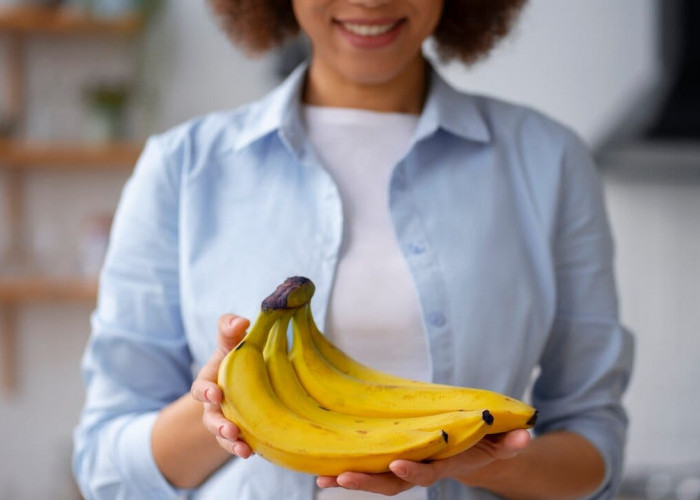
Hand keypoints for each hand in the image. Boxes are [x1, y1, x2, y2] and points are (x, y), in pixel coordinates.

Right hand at [191, 314, 252, 457]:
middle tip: (229, 429)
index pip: (201, 389)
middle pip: (211, 419)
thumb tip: (240, 321)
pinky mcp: (242, 434)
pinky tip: (253, 452)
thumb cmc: (236, 358)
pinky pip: (239, 445)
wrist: (248, 379)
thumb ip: (230, 329)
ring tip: (242, 448)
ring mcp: (227, 422)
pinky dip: (244, 449)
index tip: (215, 394)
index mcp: (211, 382)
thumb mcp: (231, 342)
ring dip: (231, 442)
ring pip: (224, 436)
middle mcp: (215, 406)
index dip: (206, 392)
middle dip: (218, 425)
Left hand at [316, 429, 530, 495]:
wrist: (475, 452)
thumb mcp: (502, 441)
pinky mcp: (396, 456)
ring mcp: (408, 465)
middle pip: (393, 484)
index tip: (397, 465)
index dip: (413, 472)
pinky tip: (324, 471)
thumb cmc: (487, 442)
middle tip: (340, 480)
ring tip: (322, 479)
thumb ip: (511, 441)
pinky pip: (372, 465)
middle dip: (367, 484)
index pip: (427, 473)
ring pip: (376, 479)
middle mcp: (423, 469)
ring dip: (351, 479)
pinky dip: (350, 469)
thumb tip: (525, 435)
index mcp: (446, 465)